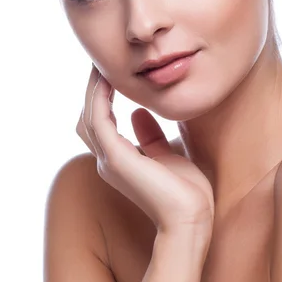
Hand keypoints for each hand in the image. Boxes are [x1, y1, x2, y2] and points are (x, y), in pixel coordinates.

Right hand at [76, 64, 214, 238]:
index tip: (111, 72)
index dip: (101, 97)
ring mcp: (108, 159)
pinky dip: (100, 98)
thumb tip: (139, 113)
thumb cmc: (187, 193)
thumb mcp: (169, 155)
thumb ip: (152, 136)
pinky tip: (108, 79)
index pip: (101, 122)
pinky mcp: (116, 158)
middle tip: (100, 62)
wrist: (192, 219)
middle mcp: (107, 160)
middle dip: (92, 89)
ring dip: (93, 88)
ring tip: (101, 65)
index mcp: (119, 160)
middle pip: (88, 117)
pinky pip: (100, 120)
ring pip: (90, 115)